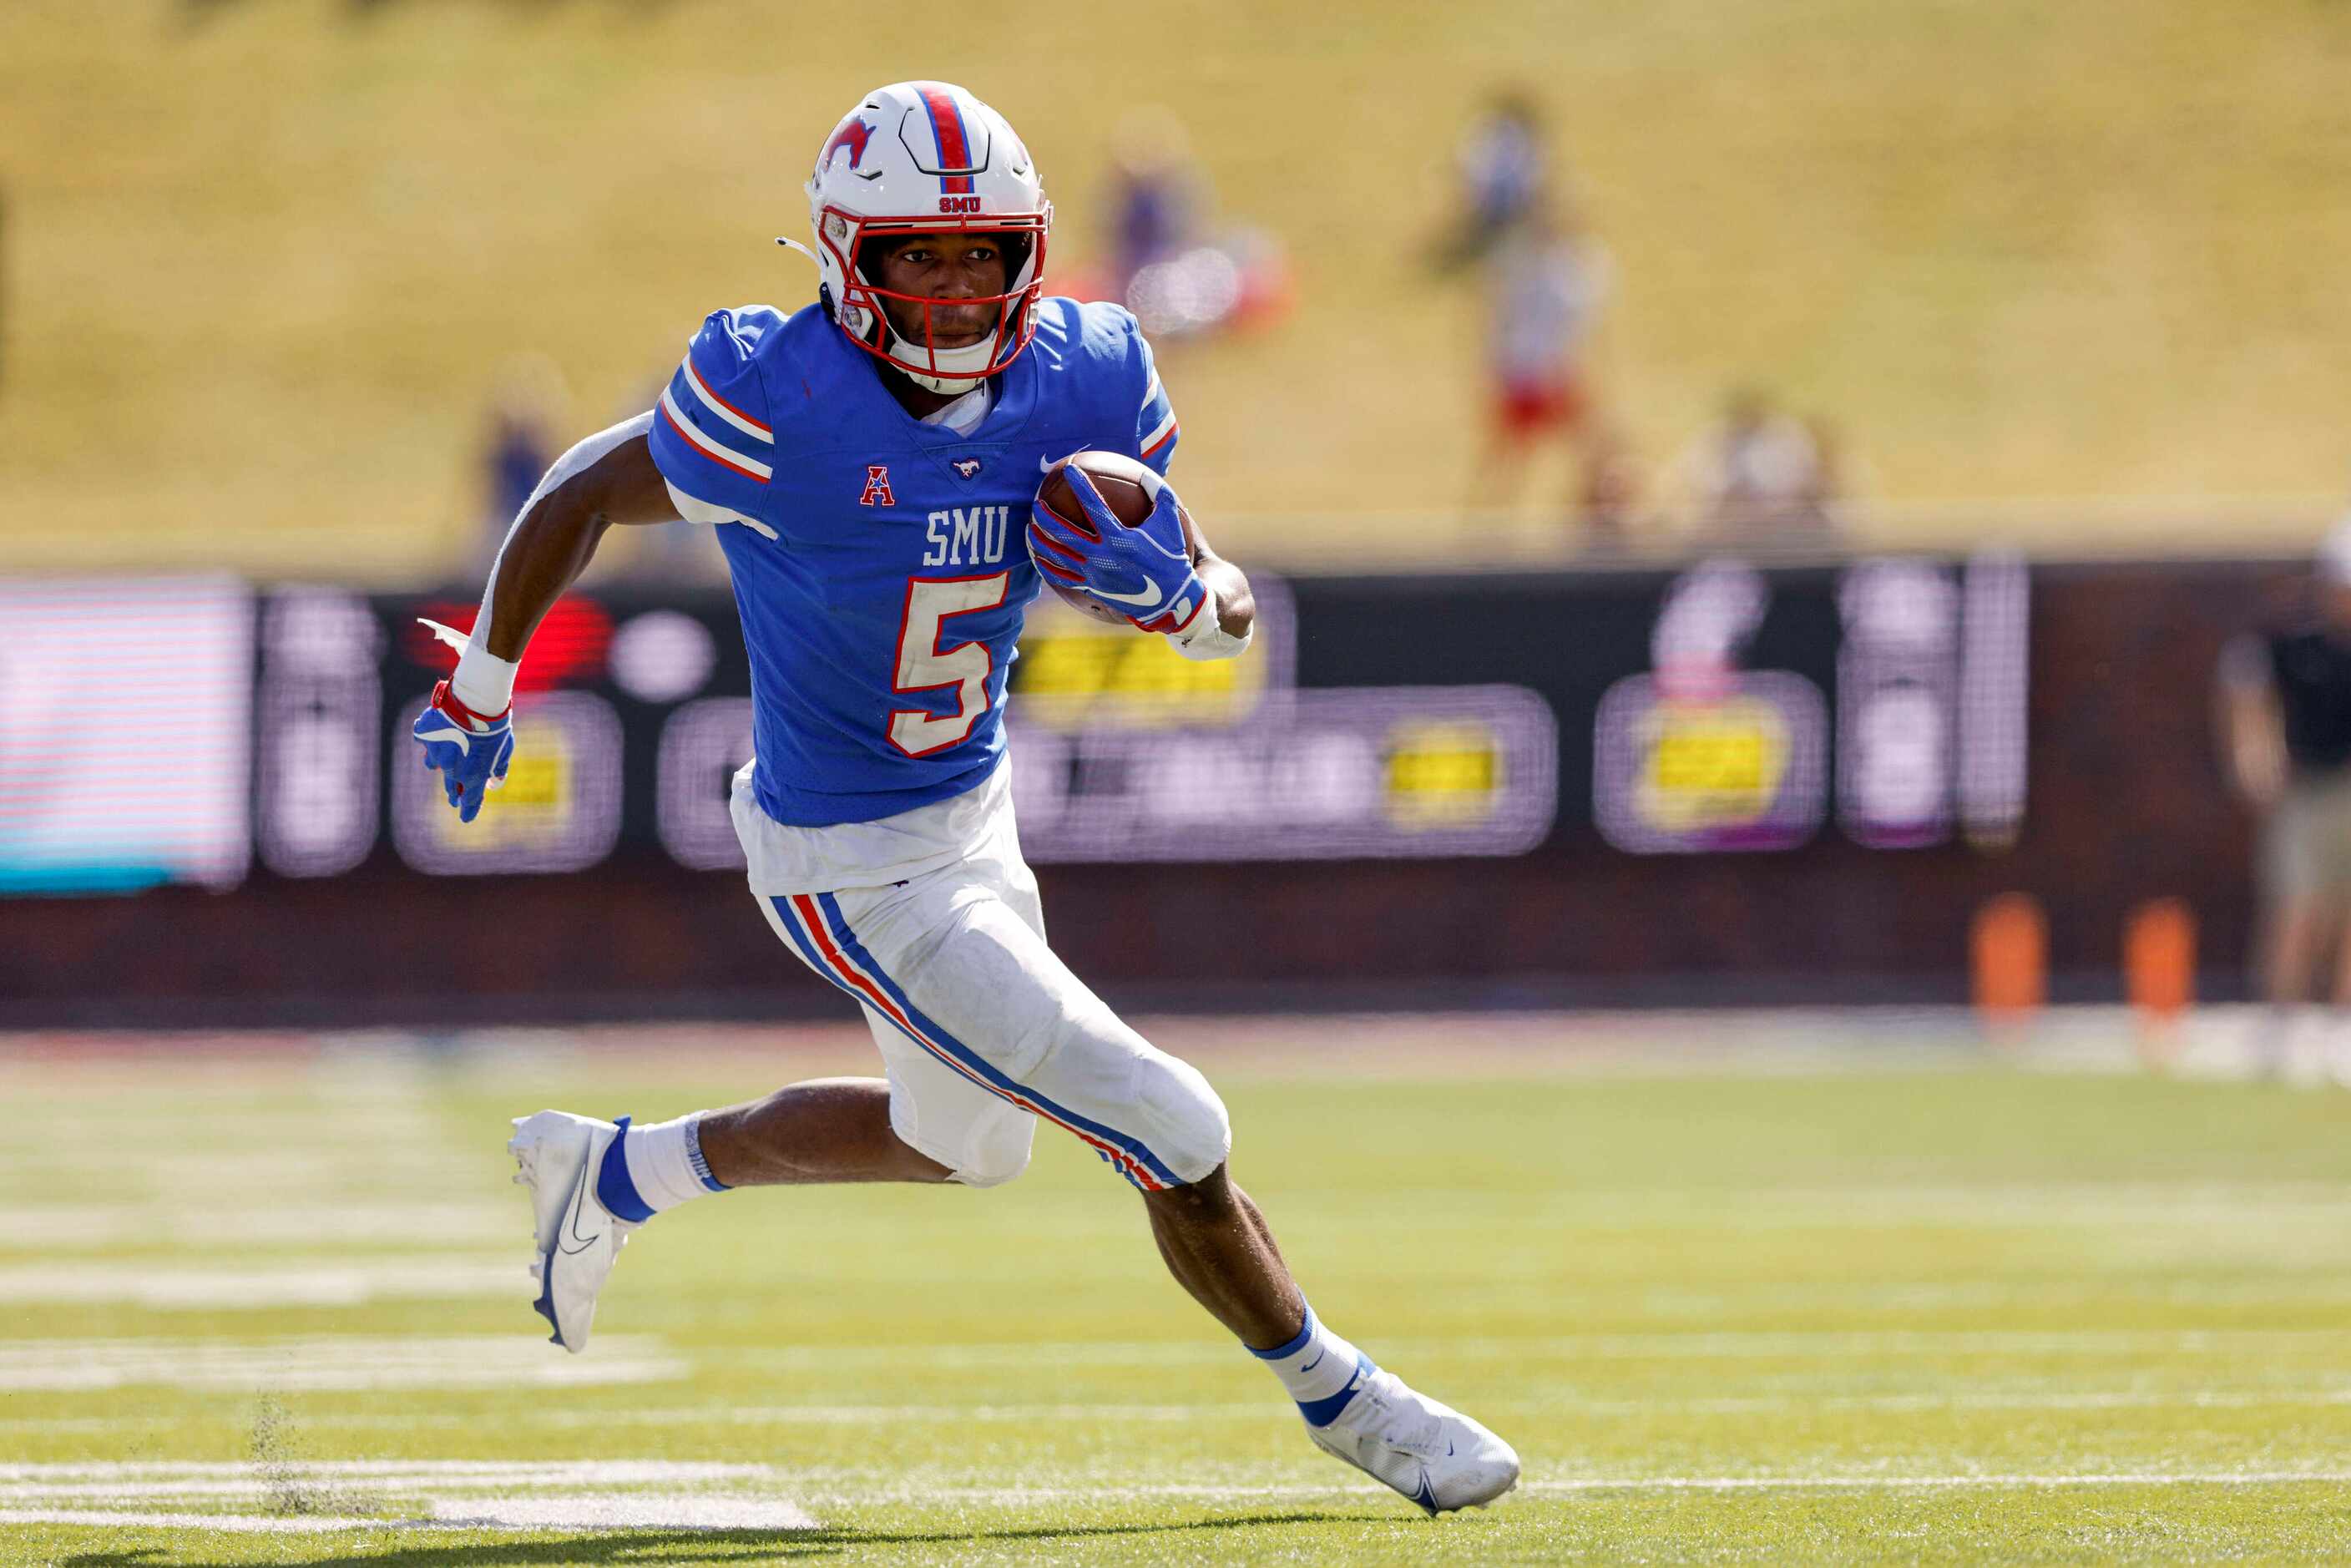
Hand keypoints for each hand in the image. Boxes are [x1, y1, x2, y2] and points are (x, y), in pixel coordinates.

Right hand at [411, 679, 514, 823]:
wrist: (476, 702)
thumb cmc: (495, 726)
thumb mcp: (504, 749)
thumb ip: (498, 768)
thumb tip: (494, 783)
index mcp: (473, 775)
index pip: (470, 800)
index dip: (469, 810)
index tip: (466, 818)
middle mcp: (451, 769)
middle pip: (450, 786)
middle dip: (453, 792)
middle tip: (454, 798)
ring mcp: (435, 752)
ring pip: (433, 764)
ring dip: (439, 763)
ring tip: (443, 760)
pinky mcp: (424, 735)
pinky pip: (423, 740)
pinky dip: (429, 738)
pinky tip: (434, 733)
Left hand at [1028, 469, 1210, 635]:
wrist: (1170, 599)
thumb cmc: (1171, 557)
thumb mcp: (1170, 524)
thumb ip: (1159, 495)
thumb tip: (1146, 473)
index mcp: (1120, 537)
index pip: (1093, 505)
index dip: (1080, 485)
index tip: (1069, 470)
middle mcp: (1102, 555)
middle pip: (1064, 533)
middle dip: (1046, 517)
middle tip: (1036, 504)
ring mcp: (1094, 574)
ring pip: (1057, 556)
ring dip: (1040, 541)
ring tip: (1030, 529)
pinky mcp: (1092, 587)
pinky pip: (1062, 578)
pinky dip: (1046, 567)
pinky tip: (1038, 557)